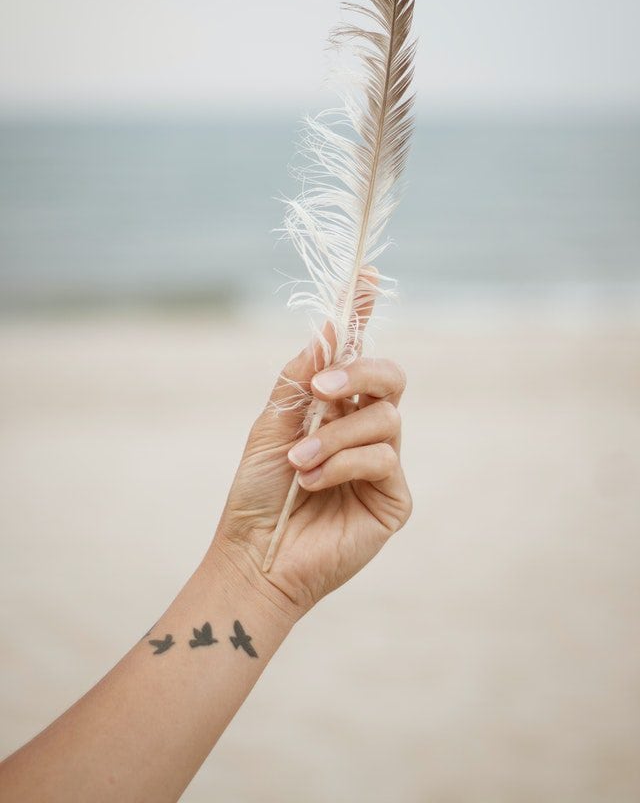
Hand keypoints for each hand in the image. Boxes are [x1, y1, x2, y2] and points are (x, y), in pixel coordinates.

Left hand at [211, 315, 410, 621]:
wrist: (253, 554)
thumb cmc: (257, 492)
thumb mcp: (271, 424)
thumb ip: (299, 378)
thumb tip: (327, 329)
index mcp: (336, 408)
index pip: (357, 354)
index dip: (363, 314)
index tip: (364, 276)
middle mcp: (365, 429)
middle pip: (390, 377)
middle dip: (361, 372)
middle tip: (321, 389)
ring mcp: (382, 463)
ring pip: (385, 418)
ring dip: (334, 436)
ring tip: (297, 463)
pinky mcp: (394, 498)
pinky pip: (384, 458)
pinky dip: (343, 464)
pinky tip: (311, 483)